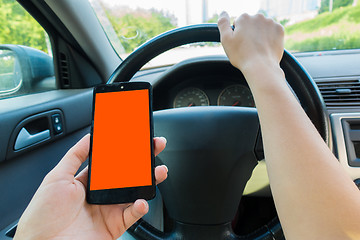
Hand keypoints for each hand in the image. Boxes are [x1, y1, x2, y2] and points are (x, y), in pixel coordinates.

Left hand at [14, 134, 167, 239]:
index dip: (125, 148)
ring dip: (150, 181)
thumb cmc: (43, 215)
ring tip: (159, 171)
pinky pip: (133, 215)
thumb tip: (90, 136)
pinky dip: (140, 207)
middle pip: (129, 174)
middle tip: (155, 146)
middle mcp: (102, 194)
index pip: (112, 160)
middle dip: (144, 160)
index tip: (136, 136)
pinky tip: (141, 201)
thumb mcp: (56, 178)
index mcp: (89, 181)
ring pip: (135, 192)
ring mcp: (109, 210)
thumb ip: (75, 155)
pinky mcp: (114, 225)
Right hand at [217, 11, 283, 74]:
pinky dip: (270, 37)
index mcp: (244, 18)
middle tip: (248, 47)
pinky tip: (265, 47)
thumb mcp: (226, 40)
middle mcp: (258, 16)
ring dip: (260, 34)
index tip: (239, 44)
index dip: (237, 34)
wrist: (261, 67)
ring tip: (257, 48)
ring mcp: (270, 22)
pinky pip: (273, 31)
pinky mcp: (279, 30)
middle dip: (249, 32)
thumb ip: (222, 23)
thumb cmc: (241, 55)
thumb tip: (223, 12)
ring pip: (262, 27)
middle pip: (251, 23)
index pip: (238, 23)